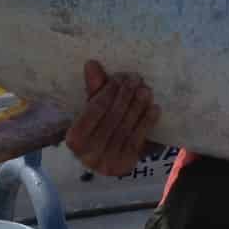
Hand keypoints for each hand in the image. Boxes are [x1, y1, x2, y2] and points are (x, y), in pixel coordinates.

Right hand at [65, 61, 159, 177]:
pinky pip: (138, 138)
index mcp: (75, 138)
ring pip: (126, 126)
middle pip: (112, 116)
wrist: (102, 164)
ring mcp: (108, 160)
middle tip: (136, 79)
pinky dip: (147, 121)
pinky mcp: (126, 164)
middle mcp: (90, 152)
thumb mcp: (90, 112)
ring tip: (146, 90)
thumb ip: (93, 90)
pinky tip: (154, 108)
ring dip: (138, 106)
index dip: (108, 90)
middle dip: (125, 95)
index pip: (95, 108)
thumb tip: (92, 64)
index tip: (120, 77)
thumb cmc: (94, 133)